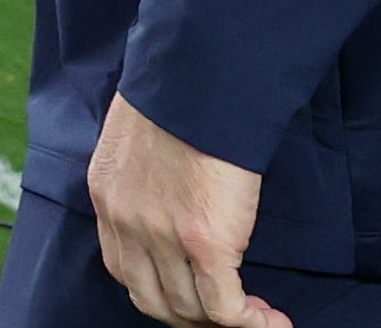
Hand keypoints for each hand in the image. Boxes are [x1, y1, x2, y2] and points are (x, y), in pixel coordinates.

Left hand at [87, 94, 288, 327]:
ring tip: (258, 313)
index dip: (162, 290)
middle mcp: (125, 222)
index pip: (123, 268)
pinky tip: (272, 320)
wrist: (201, 76)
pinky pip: (223, 308)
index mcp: (108, 196)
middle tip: (229, 310)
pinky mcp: (205, 241)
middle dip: (191, 315)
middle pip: (152, 300)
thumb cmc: (182, 95)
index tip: (195, 288)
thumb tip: (177, 196)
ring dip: (224, 321)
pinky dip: (249, 323)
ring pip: (189, 310)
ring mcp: (161, 236)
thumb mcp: (141, 138)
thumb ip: (148, 177)